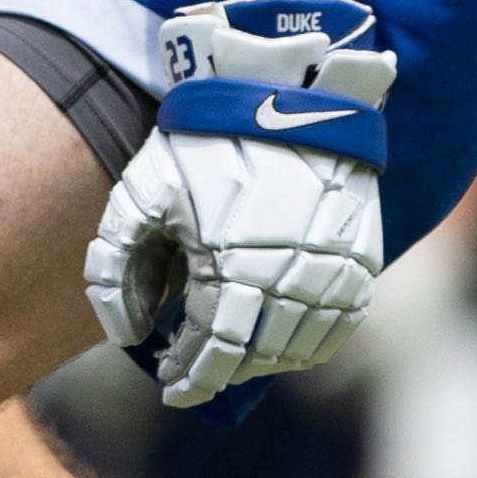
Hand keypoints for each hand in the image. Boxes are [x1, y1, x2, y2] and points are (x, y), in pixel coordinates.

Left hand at [86, 0, 395, 406]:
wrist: (284, 94)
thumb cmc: (200, 144)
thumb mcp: (138, 194)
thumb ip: (115, 268)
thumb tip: (128, 334)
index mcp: (231, 270)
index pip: (211, 353)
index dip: (188, 377)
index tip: (170, 383)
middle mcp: (289, 282)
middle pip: (253, 357)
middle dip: (217, 371)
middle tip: (191, 370)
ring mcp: (332, 274)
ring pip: (298, 349)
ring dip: (260, 361)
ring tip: (229, 352)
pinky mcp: (362, 260)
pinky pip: (340, 327)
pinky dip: (309, 344)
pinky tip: (281, 339)